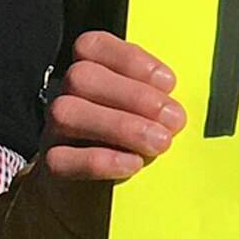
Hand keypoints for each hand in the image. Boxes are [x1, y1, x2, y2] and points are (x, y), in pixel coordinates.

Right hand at [41, 31, 184, 182]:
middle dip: (134, 96)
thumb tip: (186, 100)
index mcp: (91, 71)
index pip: (93, 46)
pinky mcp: (52, 166)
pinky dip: (100, 160)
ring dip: (120, 126)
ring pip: (68, 113)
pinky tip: (133, 164)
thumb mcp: (152, 112)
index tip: (168, 82)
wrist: (97, 192)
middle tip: (172, 119)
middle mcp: (67, 95)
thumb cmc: (136, 139)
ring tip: (159, 142)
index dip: (130, 59)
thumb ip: (162, 96)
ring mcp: (54, 130)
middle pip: (82, 77)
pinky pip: (61, 158)